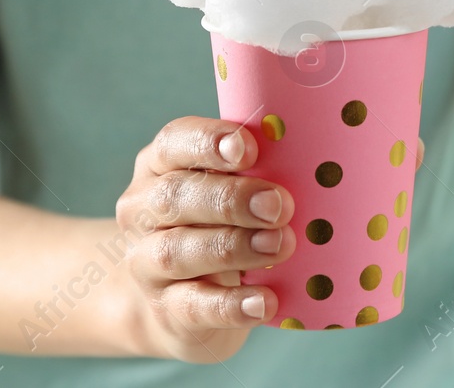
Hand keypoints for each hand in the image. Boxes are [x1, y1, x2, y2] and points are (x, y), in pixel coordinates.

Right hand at [114, 117, 295, 361]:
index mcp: (160, 167)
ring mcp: (147, 264)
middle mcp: (144, 211)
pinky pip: (194, 307)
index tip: (247, 149)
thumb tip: (309, 162)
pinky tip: (265, 301)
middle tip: (278, 206)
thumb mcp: (230, 191)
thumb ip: (255, 172)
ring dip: (232, 247)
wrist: (177, 305)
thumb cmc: (217, 226)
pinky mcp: (166, 310)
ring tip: (279, 246)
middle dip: (230, 198)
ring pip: (177, 251)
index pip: (173, 143)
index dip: (207, 142)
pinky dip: (232, 304)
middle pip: (174, 196)